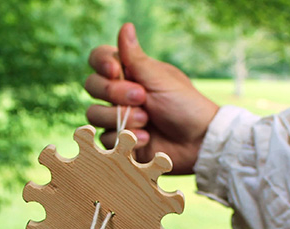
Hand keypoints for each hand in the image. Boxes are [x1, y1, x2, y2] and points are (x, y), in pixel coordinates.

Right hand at [85, 23, 218, 174]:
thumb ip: (136, 58)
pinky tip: (146, 138)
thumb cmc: (185, 105)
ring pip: (94, 114)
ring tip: (147, 121)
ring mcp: (118, 116)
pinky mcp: (119, 140)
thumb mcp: (160, 79)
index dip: (101, 63)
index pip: (99, 58)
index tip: (115, 70)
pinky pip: (105, 138)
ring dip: (121, 118)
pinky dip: (126, 138)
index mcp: (130, 72)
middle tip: (142, 98)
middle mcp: (119, 93)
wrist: (198, 142)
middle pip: (92, 86)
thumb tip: (126, 26)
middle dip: (115, 93)